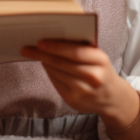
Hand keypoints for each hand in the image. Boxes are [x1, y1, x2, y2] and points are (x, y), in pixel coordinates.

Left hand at [20, 40, 139, 139]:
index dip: (56, 46)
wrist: (112, 98)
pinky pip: (56, 83)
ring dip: (44, 62)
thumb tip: (54, 38)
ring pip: (57, 73)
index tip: (40, 42)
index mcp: (100, 60)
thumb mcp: (98, 58)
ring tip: (34, 54)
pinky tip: (46, 66)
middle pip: (62, 63)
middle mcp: (93, 77)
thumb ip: (82, 48)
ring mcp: (83, 91)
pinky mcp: (74, 101)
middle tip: (27, 48)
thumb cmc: (101, 71)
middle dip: (42, 54)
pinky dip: (49, 73)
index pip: (75, 52)